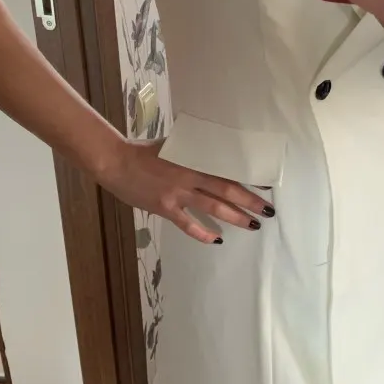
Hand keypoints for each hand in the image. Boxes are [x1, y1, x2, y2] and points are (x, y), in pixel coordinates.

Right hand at [96, 139, 274, 243]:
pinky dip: (202, 233)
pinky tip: (216, 239)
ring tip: (252, 225)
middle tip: (268, 211)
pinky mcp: (165, 208)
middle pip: (226, 191)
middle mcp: (189, 178)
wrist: (115, 162)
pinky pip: (188, 224)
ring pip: (213, 208)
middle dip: (249, 202)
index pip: (226, 171)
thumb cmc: (143, 150)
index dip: (246, 179)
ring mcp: (178, 195)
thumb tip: (209, 148)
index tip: (265, 185)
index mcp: (192, 159)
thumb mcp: (172, 145)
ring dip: (234, 217)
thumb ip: (191, 150)